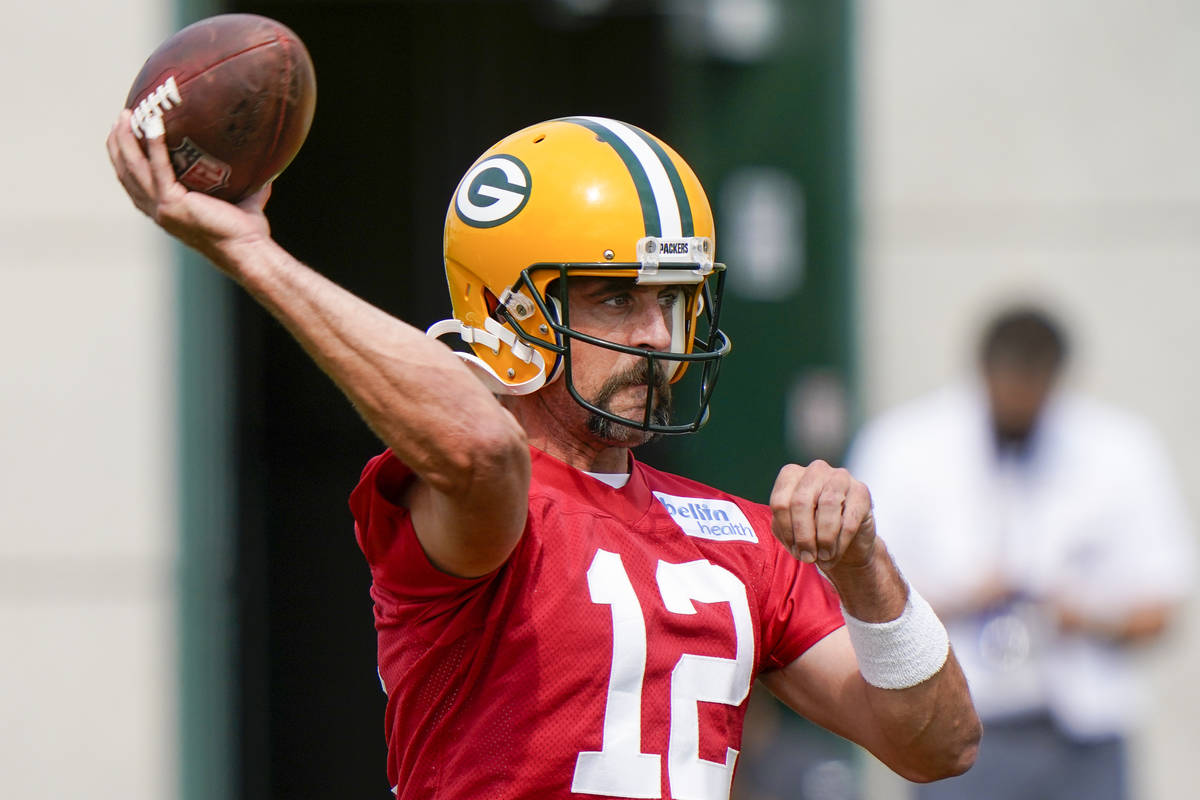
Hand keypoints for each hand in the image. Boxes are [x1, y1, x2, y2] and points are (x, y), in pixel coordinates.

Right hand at [105, 110, 271, 265]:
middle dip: (119, 143)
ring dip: (126, 139)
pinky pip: (159, 167)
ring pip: (133, 168)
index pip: (135, 183)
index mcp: (166, 211)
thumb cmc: (246, 231)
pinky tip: (155, 123)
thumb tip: (260, 161)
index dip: (125, 159)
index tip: (125, 135)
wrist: (247, 250)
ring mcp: (162, 208)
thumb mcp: (237, 199)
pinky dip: (155, 144)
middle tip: (123, 117)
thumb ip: (241, 181)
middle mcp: (157, 211)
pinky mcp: (172, 204)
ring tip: (128, 116)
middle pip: (126, 172)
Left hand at [769, 460, 875, 573]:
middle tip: (808, 557)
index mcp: (792, 475)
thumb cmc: (812, 532)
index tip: (793, 549)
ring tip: (823, 556)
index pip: (780, 502)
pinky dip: (841, 541)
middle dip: (804, 536)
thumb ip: (783, 528)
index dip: (786, 530)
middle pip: (801, 502)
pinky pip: (850, 517)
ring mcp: (840, 477)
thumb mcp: (790, 530)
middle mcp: (815, 470)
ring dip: (824, 538)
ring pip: (828, 504)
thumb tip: (792, 537)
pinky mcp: (862, 491)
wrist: (846, 543)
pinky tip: (836, 553)